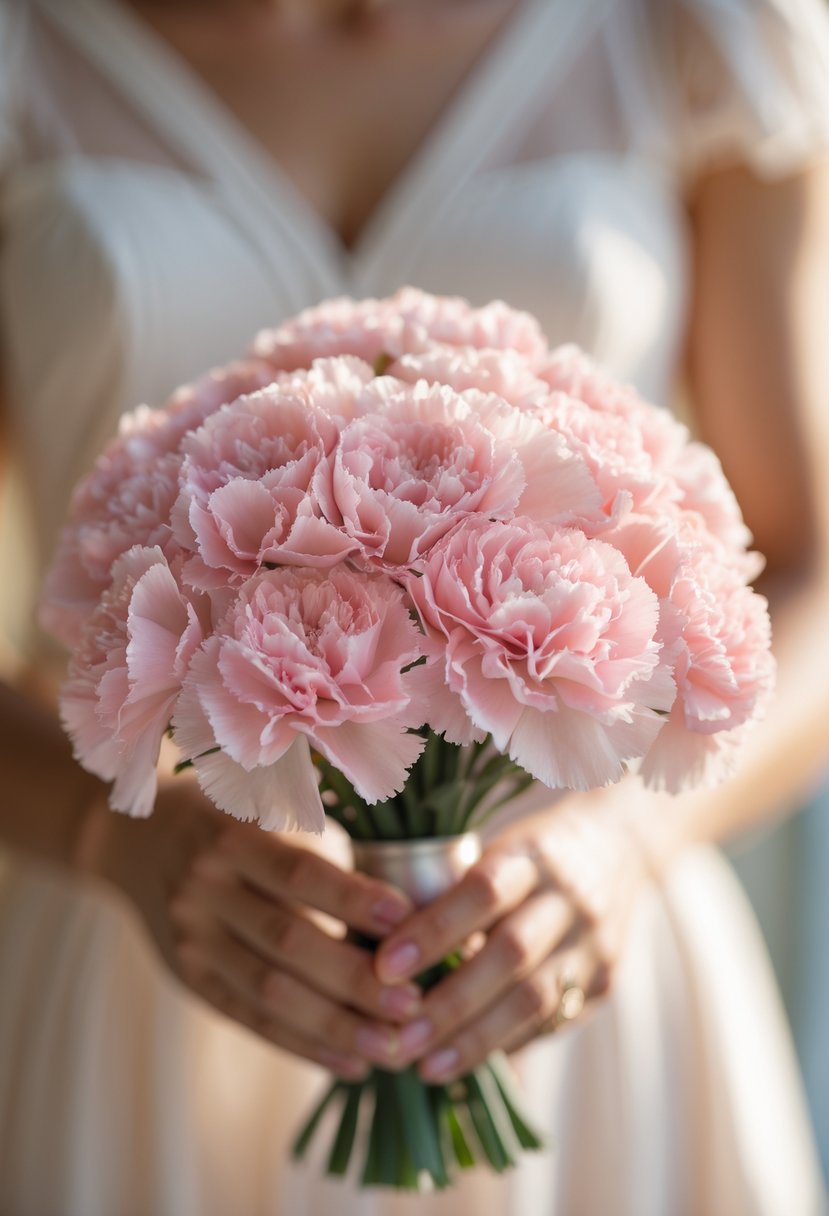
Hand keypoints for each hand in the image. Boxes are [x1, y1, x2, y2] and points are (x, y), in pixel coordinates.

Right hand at [80, 774, 422, 1078]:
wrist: (137, 840)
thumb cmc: (231, 816)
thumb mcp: (266, 809)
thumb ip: (320, 850)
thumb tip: (403, 911)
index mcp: (230, 835)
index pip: (298, 873)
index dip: (353, 899)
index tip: (409, 923)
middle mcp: (204, 888)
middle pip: (287, 942)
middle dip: (355, 980)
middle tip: (414, 1006)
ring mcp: (191, 938)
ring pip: (268, 992)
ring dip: (336, 1026)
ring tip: (393, 1047)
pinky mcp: (188, 979)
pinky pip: (248, 1019)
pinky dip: (302, 1044)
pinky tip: (350, 1062)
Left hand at [371, 796, 650, 1081]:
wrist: (622, 847)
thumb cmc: (528, 853)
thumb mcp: (495, 850)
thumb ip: (450, 892)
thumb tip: (379, 952)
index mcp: (532, 853)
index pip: (482, 891)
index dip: (433, 930)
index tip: (384, 966)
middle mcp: (569, 897)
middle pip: (510, 954)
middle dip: (450, 1002)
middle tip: (398, 1038)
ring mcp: (593, 942)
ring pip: (535, 999)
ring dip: (475, 1039)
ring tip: (425, 1066)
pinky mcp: (605, 981)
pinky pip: (551, 1023)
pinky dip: (505, 1045)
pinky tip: (465, 1063)